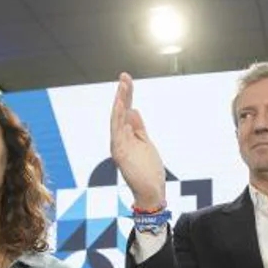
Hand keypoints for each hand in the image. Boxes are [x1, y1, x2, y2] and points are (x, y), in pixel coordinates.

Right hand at [109, 73, 165, 209]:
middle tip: (124, 75)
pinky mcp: (120, 152)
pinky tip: (120, 105)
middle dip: (122, 93)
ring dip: (120, 101)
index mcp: (125, 137)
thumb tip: (133, 109)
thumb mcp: (145, 143)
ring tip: (123, 85)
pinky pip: (117, 131)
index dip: (126, 96)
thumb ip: (138, 127)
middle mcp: (119, 140)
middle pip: (119, 112)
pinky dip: (118, 117)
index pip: (124, 112)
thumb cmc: (148, 171)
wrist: (150, 191)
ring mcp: (118, 146)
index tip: (127, 79)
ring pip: (116, 119)